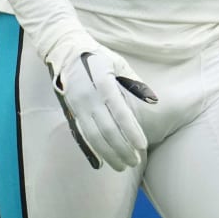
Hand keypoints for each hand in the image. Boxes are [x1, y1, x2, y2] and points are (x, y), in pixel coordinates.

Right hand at [48, 40, 156, 170]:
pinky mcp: (72, 112)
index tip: (142, 145)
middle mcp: (88, 96)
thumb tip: (153, 101)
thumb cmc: (97, 57)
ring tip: (123, 166)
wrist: (65, 51)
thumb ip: (134, 83)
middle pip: (106, 129)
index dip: (131, 130)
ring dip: (109, 153)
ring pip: (94, 136)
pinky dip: (95, 150)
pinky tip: (105, 160)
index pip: (119, 111)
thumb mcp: (118, 63)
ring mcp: (78, 105)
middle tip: (135, 161)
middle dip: (122, 148)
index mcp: (103, 82)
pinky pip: (83, 135)